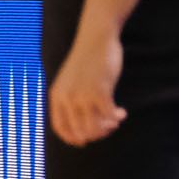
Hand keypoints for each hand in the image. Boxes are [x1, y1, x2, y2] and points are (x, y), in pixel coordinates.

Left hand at [48, 25, 125, 145]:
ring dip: (107, 128)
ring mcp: (82, 96)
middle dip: (96, 134)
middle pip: (80, 132)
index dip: (73, 138)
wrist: (96, 37)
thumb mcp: (71, 81)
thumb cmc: (86, 60)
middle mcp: (67, 98)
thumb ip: (71, 99)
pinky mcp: (99, 91)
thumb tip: (82, 124)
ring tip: (115, 121)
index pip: (60, 128)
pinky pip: (109, 116)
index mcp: (56, 96)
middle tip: (108, 128)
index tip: (85, 142)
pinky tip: (122, 113)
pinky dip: (117, 118)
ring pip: (95, 127)